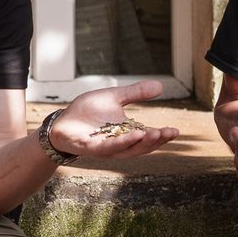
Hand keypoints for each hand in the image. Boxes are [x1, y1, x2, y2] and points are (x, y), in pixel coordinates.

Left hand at [47, 80, 180, 160]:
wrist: (62, 121)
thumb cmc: (87, 112)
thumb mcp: (114, 98)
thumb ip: (136, 93)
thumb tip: (160, 86)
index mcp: (126, 134)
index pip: (148, 138)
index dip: (162, 136)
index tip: (175, 130)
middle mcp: (119, 144)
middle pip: (141, 147)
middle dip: (156, 141)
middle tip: (169, 132)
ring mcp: (105, 148)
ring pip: (127, 150)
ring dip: (141, 143)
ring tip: (154, 133)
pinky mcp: (90, 148)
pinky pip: (107, 148)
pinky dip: (121, 143)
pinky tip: (133, 135)